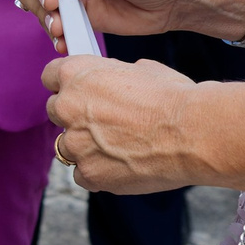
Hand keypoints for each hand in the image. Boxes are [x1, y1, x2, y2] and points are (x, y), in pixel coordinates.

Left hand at [42, 54, 200, 192]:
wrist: (194, 133)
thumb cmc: (174, 98)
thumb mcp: (141, 69)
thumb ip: (114, 76)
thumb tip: (113, 84)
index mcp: (76, 73)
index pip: (50, 76)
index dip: (65, 84)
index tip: (77, 92)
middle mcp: (67, 107)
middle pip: (56, 111)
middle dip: (76, 116)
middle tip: (105, 122)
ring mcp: (76, 143)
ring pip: (67, 146)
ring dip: (85, 147)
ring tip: (119, 146)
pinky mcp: (89, 174)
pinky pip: (82, 174)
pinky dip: (98, 172)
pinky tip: (122, 165)